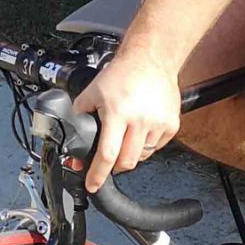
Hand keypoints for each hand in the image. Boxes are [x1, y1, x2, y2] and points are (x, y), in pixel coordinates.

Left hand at [74, 51, 182, 193]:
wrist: (150, 59)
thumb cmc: (122, 74)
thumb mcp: (93, 91)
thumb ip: (80, 112)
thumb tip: (72, 132)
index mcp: (117, 113)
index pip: (107, 154)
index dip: (98, 174)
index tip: (93, 185)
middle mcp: (139, 120)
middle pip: (126, 162)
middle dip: (114, 167)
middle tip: (109, 161)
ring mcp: (158, 123)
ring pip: (142, 156)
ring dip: (131, 154)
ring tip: (126, 136)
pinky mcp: (171, 125)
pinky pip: (156, 147)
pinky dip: (146, 145)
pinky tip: (141, 129)